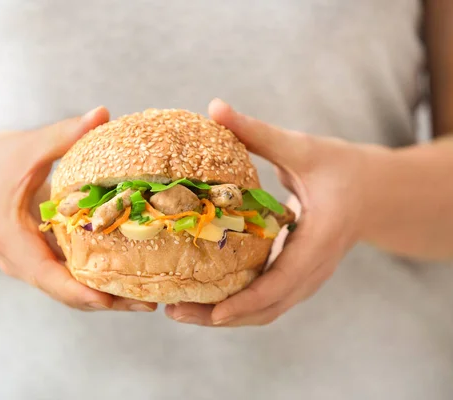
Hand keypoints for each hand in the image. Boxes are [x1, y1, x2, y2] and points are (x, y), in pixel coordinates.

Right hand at [0, 107, 156, 311]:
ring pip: (69, 289)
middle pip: (65, 292)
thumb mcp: (22, 148)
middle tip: (149, 304)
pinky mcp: (39, 258)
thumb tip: (102, 114)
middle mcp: (20, 261)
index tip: (112, 301)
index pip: (48, 277)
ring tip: (147, 297)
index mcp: (11, 241)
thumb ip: (61, 135)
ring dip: (105, 295)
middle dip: (105, 301)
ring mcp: (29, 263)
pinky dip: (95, 280)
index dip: (81, 292)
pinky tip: (128, 276)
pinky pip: (69, 276)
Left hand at [166, 99, 371, 325]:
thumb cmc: (343, 168)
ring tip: (180, 311)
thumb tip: (215, 107)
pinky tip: (204, 298)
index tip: (215, 313)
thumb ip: (258, 132)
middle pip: (267, 308)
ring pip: (266, 311)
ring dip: (225, 316)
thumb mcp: (302, 148)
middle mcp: (313, 269)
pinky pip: (267, 301)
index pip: (283, 282)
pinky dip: (237, 306)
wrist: (376, 193)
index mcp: (319, 240)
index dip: (248, 301)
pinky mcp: (297, 277)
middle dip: (222, 316)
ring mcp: (306, 278)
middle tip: (174, 311)